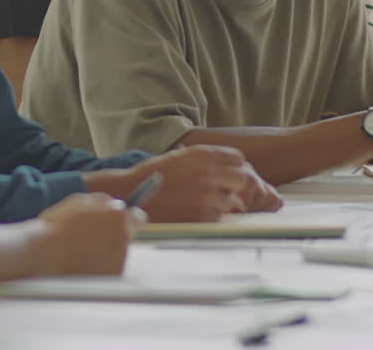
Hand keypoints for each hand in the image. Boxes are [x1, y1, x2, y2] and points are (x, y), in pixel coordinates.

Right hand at [35, 194, 141, 275]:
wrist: (45, 255)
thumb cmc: (57, 226)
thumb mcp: (79, 201)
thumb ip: (101, 201)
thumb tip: (113, 204)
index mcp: (117, 215)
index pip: (138, 216)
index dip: (129, 219)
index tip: (121, 221)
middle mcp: (123, 237)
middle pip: (126, 236)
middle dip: (113, 236)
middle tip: (90, 238)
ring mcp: (119, 258)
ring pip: (117, 253)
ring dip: (105, 251)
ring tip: (80, 252)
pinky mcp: (111, 276)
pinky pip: (109, 269)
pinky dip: (100, 267)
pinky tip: (81, 263)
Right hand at [137, 145, 274, 219]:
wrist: (130, 193)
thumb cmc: (152, 175)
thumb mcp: (179, 158)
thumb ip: (203, 161)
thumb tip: (226, 167)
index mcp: (203, 154)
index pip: (238, 158)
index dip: (234, 167)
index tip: (228, 175)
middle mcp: (209, 172)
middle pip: (242, 179)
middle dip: (233, 186)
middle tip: (221, 193)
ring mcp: (207, 195)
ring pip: (232, 201)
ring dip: (221, 204)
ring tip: (201, 205)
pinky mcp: (203, 216)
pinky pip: (218, 218)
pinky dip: (209, 218)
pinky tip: (192, 214)